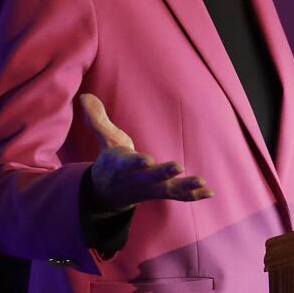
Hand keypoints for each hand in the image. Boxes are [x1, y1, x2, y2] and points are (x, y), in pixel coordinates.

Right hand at [79, 93, 213, 213]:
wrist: (108, 193)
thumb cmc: (111, 160)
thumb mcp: (105, 139)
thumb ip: (97, 119)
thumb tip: (84, 96)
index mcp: (122, 165)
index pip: (128, 164)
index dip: (137, 163)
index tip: (146, 161)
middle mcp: (138, 179)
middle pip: (151, 177)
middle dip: (163, 172)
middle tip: (177, 166)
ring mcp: (151, 188)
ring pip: (169, 189)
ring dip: (185, 186)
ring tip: (201, 181)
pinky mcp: (161, 192)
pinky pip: (178, 196)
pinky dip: (193, 195)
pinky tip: (209, 191)